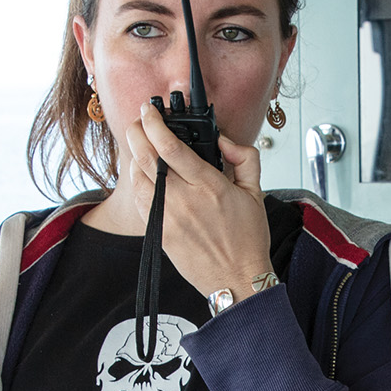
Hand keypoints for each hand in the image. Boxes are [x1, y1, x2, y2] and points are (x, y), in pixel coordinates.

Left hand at [126, 103, 273, 306]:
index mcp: (208, 185)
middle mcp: (184, 199)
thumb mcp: (256, 192)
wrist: (237, 280)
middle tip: (139, 121)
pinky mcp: (160, 232)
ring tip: (142, 147)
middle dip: (136, 131)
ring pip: (137, 177)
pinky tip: (145, 176)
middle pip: (145, 156)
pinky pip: (139, 200)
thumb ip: (244, 158)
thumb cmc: (246, 240)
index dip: (154, 123)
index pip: (170, 146)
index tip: (150, 111)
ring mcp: (168, 217)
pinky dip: (137, 182)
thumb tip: (224, 139)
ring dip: (134, 156)